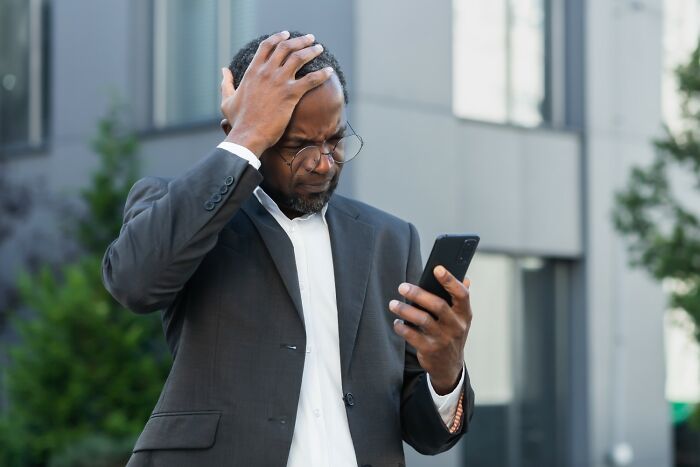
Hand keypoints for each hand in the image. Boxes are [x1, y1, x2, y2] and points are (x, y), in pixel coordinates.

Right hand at [220, 31, 332, 155]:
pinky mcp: (290, 94)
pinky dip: (322, 74)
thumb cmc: (238, 121)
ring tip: (319, 48)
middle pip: (286, 47)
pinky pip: (311, 79)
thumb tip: (224, 71)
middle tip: (310, 39)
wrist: (248, 135)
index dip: (278, 38)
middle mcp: (266, 72)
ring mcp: (279, 82)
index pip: (267, 46)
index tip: (287, 34)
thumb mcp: (227, 100)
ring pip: (299, 58)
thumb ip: (227, 83)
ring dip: (311, 50)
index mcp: (252, 71)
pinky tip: (330, 71)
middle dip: (300, 40)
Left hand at [389, 266, 471, 394]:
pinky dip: (402, 327)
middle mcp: (456, 326)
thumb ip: (460, 299)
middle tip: (402, 287)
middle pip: (438, 305)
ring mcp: (443, 339)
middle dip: (418, 294)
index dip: (450, 280)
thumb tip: (465, 278)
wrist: (449, 367)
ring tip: (393, 304)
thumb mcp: (461, 319)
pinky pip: (412, 336)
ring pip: (422, 320)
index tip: (437, 269)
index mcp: (464, 314)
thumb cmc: (452, 334)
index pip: (462, 294)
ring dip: (405, 310)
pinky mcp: (430, 349)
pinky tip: (397, 322)